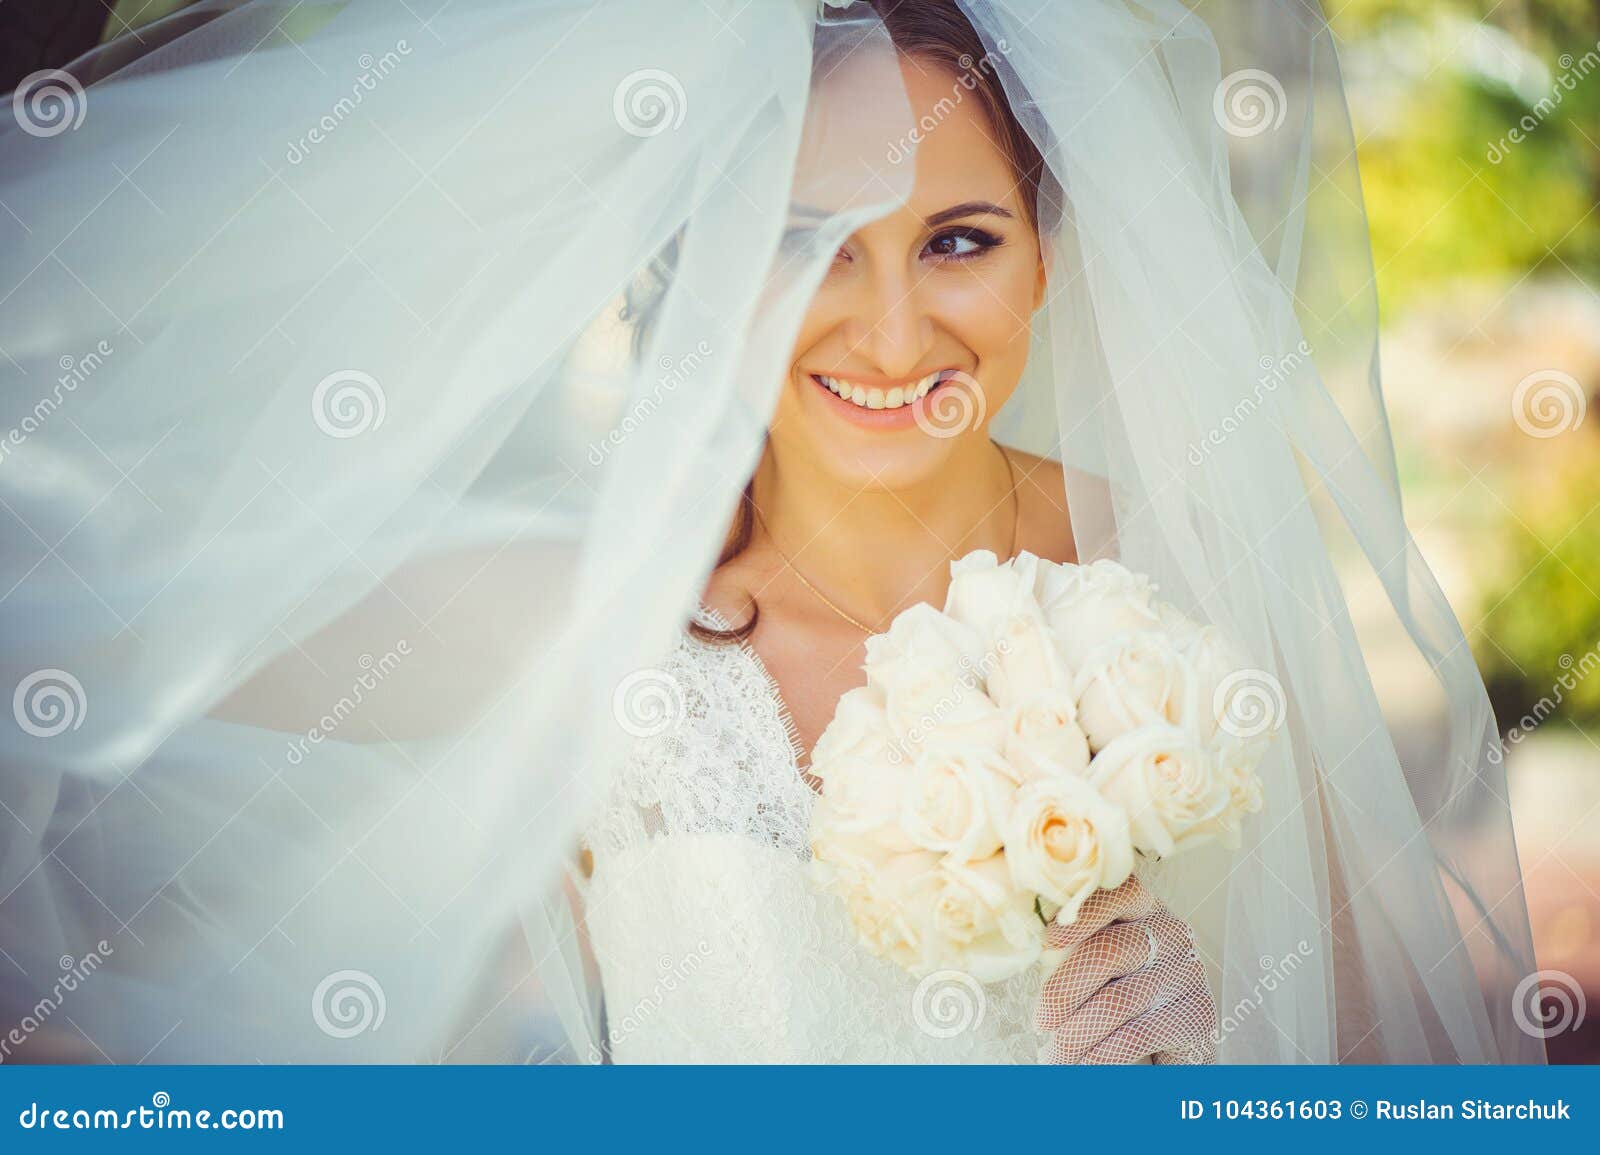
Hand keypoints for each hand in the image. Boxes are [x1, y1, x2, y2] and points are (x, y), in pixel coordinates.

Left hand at [1035, 875, 1215, 1063]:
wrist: (1164, 1049)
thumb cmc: (1112, 996)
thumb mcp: (1091, 966)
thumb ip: (1068, 949)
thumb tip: (1024, 947)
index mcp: (1142, 908)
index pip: (1119, 892)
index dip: (1084, 914)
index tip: (1047, 940)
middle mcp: (1171, 932)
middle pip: (1110, 952)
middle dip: (1064, 991)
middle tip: (1040, 1022)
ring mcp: (1188, 972)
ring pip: (1118, 1000)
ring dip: (1076, 1034)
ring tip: (1054, 1056)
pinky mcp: (1197, 1014)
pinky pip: (1137, 1035)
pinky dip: (1101, 1056)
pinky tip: (1082, 1068)